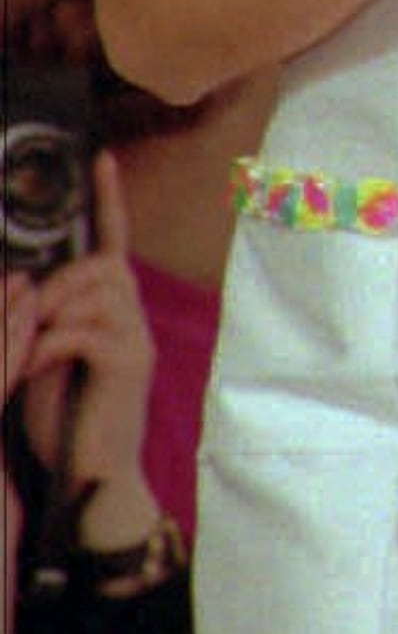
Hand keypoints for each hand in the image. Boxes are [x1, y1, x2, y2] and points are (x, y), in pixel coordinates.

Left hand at [10, 152, 162, 549]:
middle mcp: (132, 316)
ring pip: (93, 291)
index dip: (109, 200)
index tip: (102, 157)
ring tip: (28, 347)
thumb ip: (45, 320)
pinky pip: (84, 329)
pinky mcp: (129, 363)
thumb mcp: (46, 357)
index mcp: (112, 310)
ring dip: (49, 311)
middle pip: (103, 264)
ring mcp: (136, 338)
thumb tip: (26, 282)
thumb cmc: (65, 418)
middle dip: (57, 281)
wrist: (93, 476)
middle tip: (28, 315)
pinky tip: (36, 367)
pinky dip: (49, 343)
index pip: (113, 243)